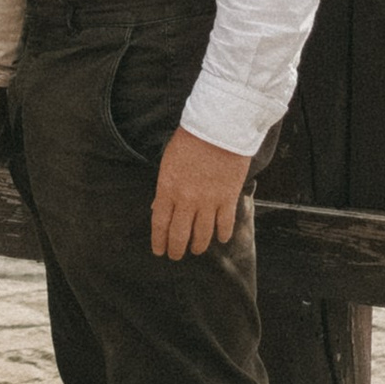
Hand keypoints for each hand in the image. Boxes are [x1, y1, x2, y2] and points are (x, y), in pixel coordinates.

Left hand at [150, 126, 251, 258]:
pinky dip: (222, 234)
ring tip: (196, 250)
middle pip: (179, 234)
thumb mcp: (168, 161)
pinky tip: (220, 238)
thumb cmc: (190, 139)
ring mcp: (208, 201)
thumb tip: (156, 208)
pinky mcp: (228, 198)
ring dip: (198, 246)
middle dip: (176, 249)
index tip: (159, 251)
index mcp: (168, 188)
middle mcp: (186, 199)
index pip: (160, 223)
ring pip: (202, 234)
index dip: (159, 241)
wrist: (218, 127)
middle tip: (176, 256)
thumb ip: (164, 188)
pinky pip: (225, 224)